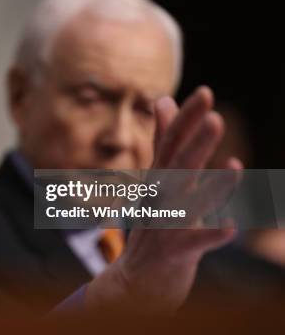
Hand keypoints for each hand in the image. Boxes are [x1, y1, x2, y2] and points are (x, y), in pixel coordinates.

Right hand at [83, 86, 242, 313]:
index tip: (205, 92)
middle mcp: (160, 197)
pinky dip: (210, 235)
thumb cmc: (154, 223)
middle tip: (215, 117)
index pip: (171, 143)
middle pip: (178, 167)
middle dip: (196, 142)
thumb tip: (162, 99)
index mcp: (160, 178)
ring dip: (211, 186)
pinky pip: (194, 244)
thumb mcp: (158, 177)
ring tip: (235, 167)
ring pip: (188, 204)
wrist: (136, 278)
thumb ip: (163, 140)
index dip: (187, 119)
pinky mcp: (174, 253)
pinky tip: (230, 226)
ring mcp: (165, 224)